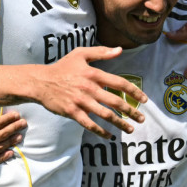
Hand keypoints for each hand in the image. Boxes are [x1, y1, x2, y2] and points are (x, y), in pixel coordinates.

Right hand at [32, 46, 146, 137]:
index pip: (120, 83)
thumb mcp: (80, 54)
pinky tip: (110, 136)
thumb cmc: (62, 67)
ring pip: (106, 115)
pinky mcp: (73, 112)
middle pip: (116, 102)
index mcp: (94, 74)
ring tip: (131, 129)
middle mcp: (90, 88)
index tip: (144, 100)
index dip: (134, 92)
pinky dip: (101, 132)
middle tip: (142, 118)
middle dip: (132, 111)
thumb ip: (101, 52)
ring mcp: (81, 102)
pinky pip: (90, 125)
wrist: (41, 81)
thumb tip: (120, 50)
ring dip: (121, 123)